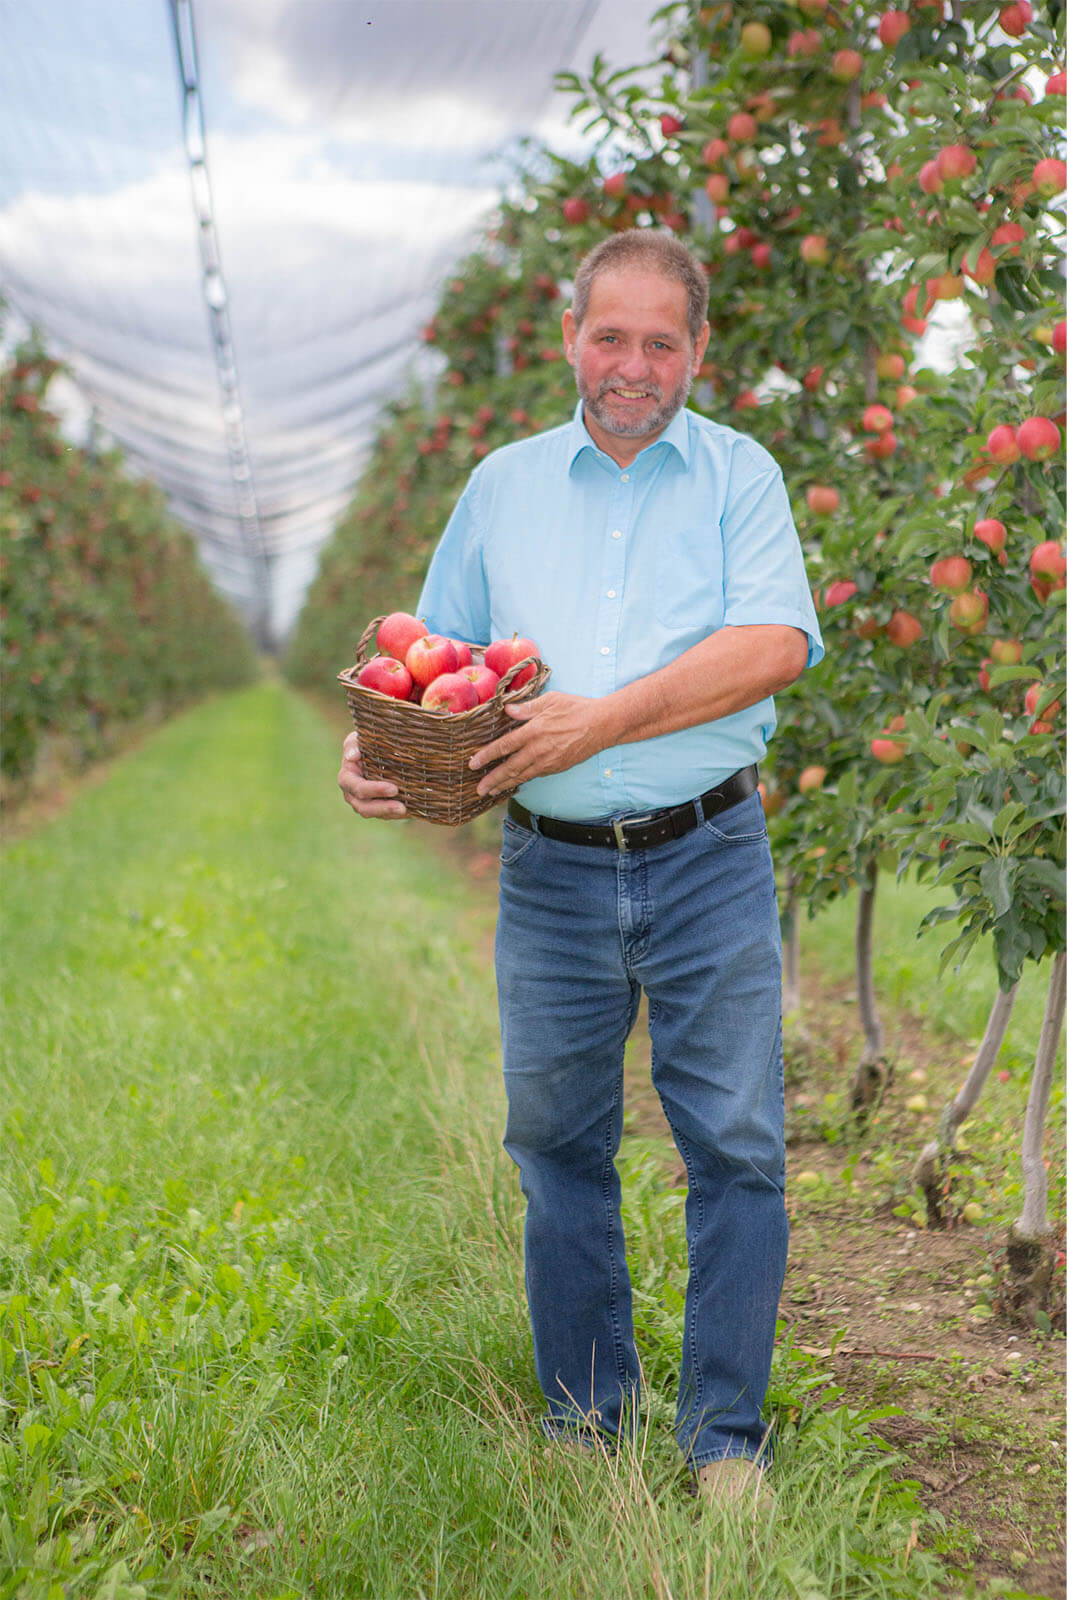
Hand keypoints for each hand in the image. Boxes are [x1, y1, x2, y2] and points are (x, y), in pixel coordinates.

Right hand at [337, 732, 407, 818]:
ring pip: (374, 814)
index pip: (357, 787)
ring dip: (390, 813)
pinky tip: (410, 810)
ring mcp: (364, 803)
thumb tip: (352, 757)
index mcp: (347, 778)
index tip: (393, 789)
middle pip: (363, 807)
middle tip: (401, 807)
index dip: (373, 790)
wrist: (376, 751)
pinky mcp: (377, 807)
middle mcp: (352, 794)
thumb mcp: (357, 739)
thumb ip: (352, 744)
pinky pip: (385, 815)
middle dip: (382, 808)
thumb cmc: (365, 743)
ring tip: (405, 810)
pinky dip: (396, 814)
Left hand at [469, 693, 605, 796]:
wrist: (603, 725)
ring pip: (522, 775)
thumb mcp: (551, 700)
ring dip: (505, 784)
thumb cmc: (577, 708)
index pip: (505, 746)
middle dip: (492, 779)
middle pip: (510, 768)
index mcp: (534, 731)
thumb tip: (507, 710)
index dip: (487, 755)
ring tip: (491, 791)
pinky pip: (535, 775)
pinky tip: (514, 782)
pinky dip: (522, 780)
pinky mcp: (557, 767)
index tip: (473, 763)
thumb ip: (528, 707)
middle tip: (478, 789)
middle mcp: (539, 750)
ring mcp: (549, 761)